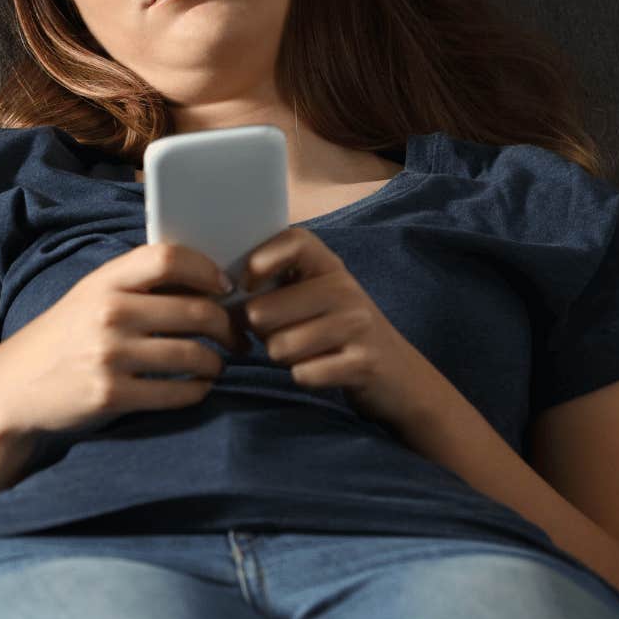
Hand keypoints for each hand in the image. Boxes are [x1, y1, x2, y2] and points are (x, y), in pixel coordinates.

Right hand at [0, 243, 240, 439]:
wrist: (15, 386)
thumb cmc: (65, 337)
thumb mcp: (91, 297)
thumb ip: (137, 286)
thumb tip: (208, 284)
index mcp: (104, 281)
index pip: (168, 259)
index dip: (207, 270)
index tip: (225, 287)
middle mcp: (108, 314)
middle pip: (197, 311)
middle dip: (228, 327)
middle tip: (237, 337)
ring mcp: (110, 356)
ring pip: (195, 355)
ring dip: (216, 362)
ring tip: (215, 364)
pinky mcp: (112, 395)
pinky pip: (179, 393)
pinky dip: (198, 390)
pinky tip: (196, 386)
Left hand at [238, 227, 430, 425]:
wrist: (399, 376)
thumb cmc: (335, 332)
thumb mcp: (312, 297)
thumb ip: (272, 286)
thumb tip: (220, 293)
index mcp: (328, 266)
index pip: (293, 241)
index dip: (260, 260)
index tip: (248, 284)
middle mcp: (345, 289)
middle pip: (261, 311)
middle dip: (260, 333)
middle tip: (284, 334)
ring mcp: (358, 325)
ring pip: (278, 347)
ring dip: (282, 357)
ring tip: (307, 352)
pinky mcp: (364, 363)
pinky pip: (303, 374)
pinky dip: (304, 377)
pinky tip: (323, 370)